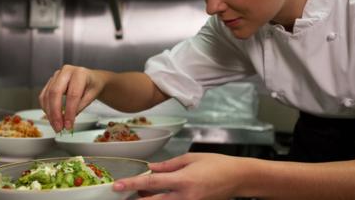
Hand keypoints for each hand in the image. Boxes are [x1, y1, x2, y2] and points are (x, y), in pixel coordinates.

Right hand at [39, 65, 103, 131]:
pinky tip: (51, 117)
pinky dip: (46, 108)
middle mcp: (66, 71)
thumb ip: (80, 106)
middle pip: (55, 93)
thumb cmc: (93, 85)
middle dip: (55, 113)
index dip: (69, 112)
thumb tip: (67, 120)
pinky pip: (43, 95)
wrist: (91, 78)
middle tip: (58, 127)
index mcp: (80, 73)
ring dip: (49, 113)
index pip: (73, 94)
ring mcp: (56, 76)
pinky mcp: (50, 81)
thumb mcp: (92, 96)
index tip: (69, 125)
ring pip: (47, 95)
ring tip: (55, 125)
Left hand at [113, 153, 240, 199]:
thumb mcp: (191, 158)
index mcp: (183, 180)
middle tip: (123, 194)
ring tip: (144, 191)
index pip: (151, 182)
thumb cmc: (217, 164)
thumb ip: (168, 165)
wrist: (238, 178)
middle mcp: (185, 197)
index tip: (117, 186)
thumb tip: (150, 169)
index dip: (131, 184)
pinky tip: (157, 194)